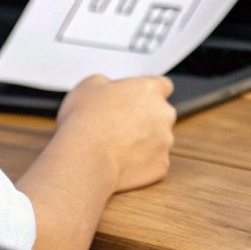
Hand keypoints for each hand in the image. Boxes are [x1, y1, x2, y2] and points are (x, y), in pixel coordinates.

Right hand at [56, 73, 175, 191]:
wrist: (86, 158)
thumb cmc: (85, 120)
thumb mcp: (89, 85)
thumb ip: (107, 84)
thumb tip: (107, 89)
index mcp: (149, 89)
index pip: (162, 86)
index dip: (148, 94)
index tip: (136, 101)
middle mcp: (164, 113)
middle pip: (161, 115)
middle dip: (145, 120)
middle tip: (120, 127)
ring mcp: (165, 141)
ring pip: (158, 141)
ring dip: (143, 143)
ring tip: (116, 148)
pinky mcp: (161, 165)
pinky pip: (153, 163)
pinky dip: (141, 164)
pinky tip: (120, 163)